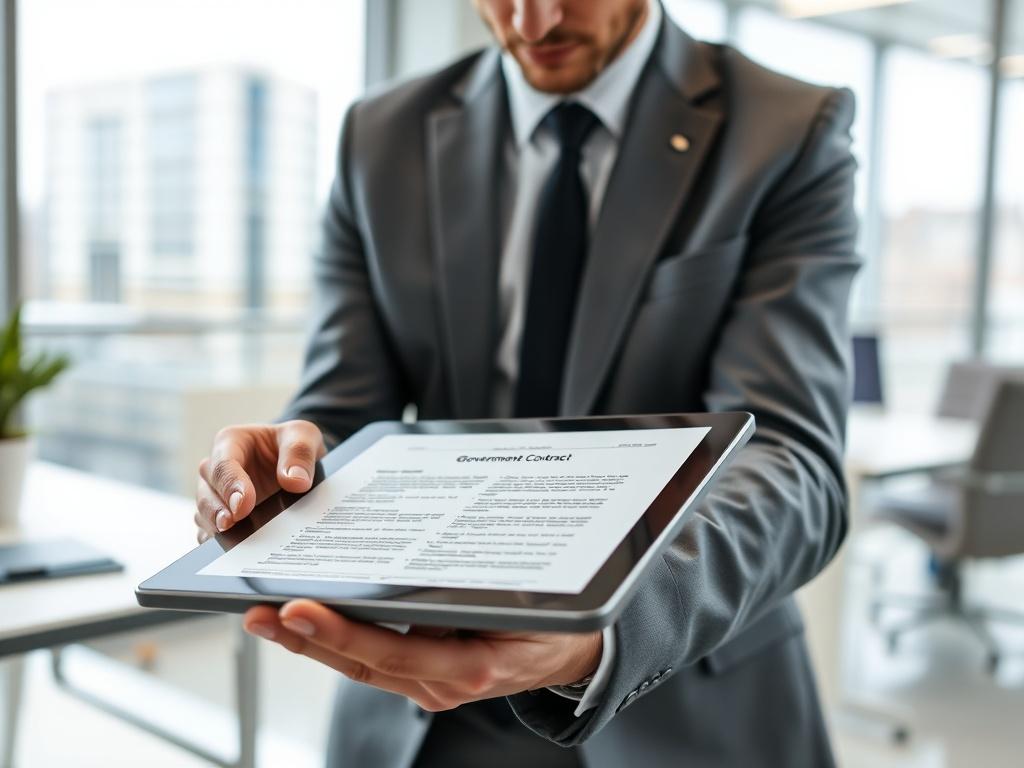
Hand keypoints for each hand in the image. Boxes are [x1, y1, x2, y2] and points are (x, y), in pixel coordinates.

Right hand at [194, 420, 325, 542]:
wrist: (295, 462)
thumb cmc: (292, 443)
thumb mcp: (303, 435)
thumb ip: (299, 452)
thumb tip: (295, 481)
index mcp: (230, 442)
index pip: (223, 465)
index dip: (231, 486)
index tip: (243, 506)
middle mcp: (215, 469)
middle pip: (206, 492)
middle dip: (217, 511)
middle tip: (232, 525)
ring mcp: (215, 495)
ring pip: (204, 514)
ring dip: (216, 528)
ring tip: (233, 541)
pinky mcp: (220, 516)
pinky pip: (209, 532)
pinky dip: (218, 543)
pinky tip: (232, 551)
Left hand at [243, 600, 602, 710]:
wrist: (578, 650)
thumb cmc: (555, 623)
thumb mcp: (530, 607)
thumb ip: (474, 600)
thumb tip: (414, 576)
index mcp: (469, 667)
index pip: (390, 654)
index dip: (342, 635)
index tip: (298, 609)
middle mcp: (444, 683)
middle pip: (363, 663)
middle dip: (307, 639)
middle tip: (259, 612)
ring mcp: (435, 684)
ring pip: (365, 663)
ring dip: (315, 641)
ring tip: (268, 614)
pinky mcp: (431, 675)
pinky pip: (381, 660)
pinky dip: (344, 640)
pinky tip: (315, 616)